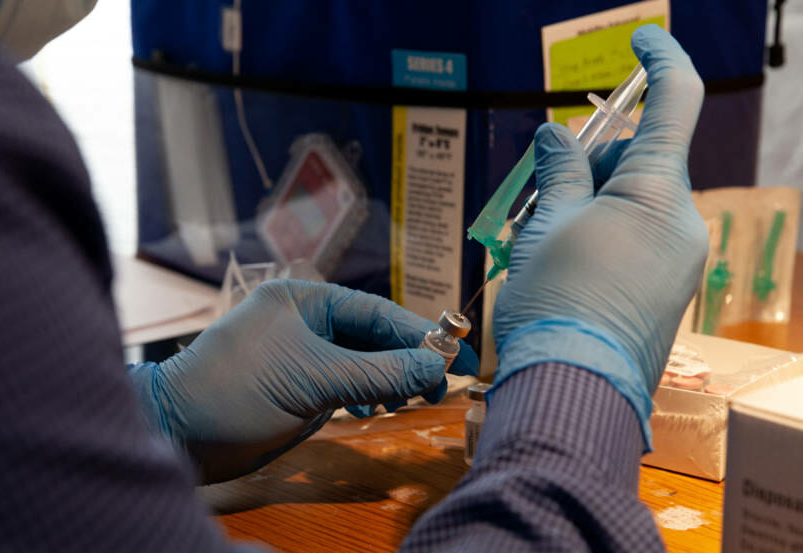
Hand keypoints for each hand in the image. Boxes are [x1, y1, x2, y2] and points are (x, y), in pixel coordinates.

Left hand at [129, 280, 476, 481]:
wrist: (179, 433)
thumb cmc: (238, 390)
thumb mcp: (314, 378)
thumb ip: (379, 372)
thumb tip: (436, 367)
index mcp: (305, 299)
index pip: (376, 312)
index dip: (420, 333)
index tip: (459, 355)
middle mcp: (306, 320)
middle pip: (372, 335)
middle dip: (407, 359)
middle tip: (440, 386)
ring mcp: (302, 352)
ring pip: (362, 360)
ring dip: (389, 378)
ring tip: (410, 399)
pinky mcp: (299, 384)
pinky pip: (346, 381)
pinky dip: (367, 392)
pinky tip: (376, 405)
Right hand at [492, 25, 707, 447]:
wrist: (573, 388)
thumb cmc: (553, 302)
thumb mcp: (546, 226)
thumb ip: (558, 172)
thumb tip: (556, 136)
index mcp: (657, 193)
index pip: (675, 101)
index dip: (659, 60)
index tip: (640, 39)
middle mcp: (682, 222)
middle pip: (643, 159)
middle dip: (597, 157)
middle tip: (546, 183)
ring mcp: (680, 259)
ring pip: (639, 201)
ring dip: (594, 198)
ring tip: (546, 232)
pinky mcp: (669, 289)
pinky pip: (642, 237)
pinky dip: (607, 229)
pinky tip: (567, 257)